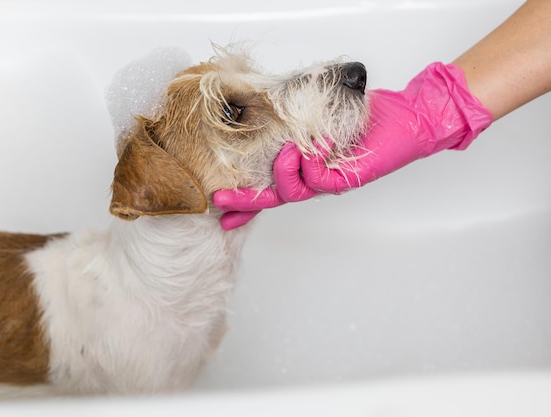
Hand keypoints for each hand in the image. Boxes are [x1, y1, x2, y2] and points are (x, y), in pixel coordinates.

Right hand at [214, 62, 492, 230]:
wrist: (407, 118)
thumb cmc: (367, 117)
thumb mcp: (321, 118)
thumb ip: (298, 126)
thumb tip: (270, 118)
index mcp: (307, 169)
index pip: (272, 188)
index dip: (247, 203)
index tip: (222, 212)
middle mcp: (315, 180)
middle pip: (275, 199)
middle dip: (247, 200)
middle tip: (222, 199)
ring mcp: (330, 181)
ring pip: (294, 191)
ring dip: (284, 171)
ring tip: (288, 149)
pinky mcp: (348, 178)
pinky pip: (319, 179)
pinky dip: (312, 161)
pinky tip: (318, 144)